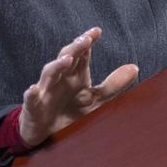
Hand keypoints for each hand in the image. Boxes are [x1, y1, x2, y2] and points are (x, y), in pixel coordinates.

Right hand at [19, 27, 138, 147]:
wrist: (49, 135)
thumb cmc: (72, 112)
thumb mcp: (97, 99)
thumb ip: (114, 84)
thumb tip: (135, 67)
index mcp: (75, 75)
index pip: (82, 53)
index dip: (87, 41)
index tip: (97, 31)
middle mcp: (61, 79)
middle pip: (66, 58)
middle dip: (74, 49)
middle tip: (84, 40)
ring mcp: (46, 92)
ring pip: (49, 74)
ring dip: (57, 66)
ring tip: (67, 60)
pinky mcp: (34, 108)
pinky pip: (31, 100)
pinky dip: (31, 94)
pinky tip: (33, 89)